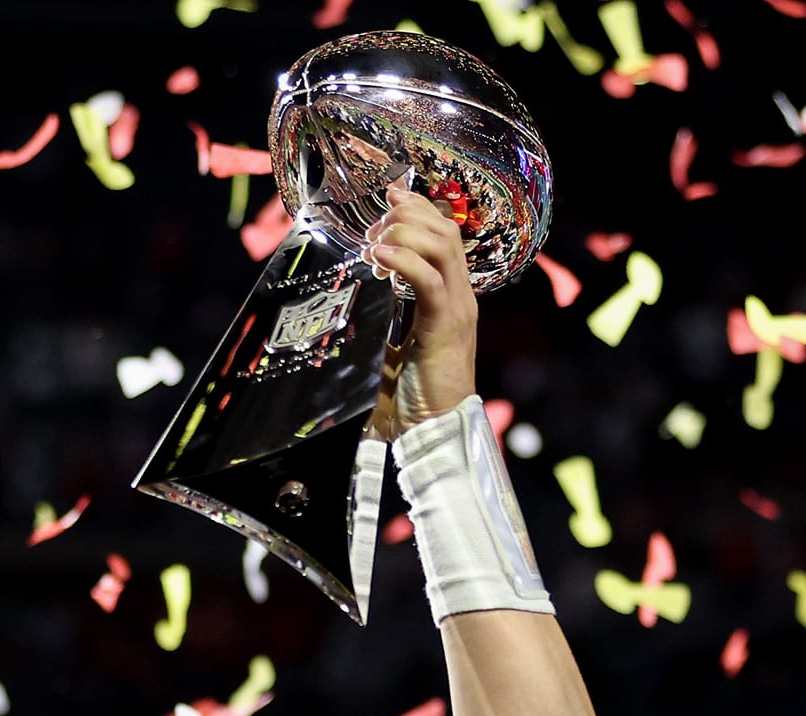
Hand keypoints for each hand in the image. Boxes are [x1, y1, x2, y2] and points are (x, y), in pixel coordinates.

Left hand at [366, 185, 479, 430]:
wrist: (434, 432)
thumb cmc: (411, 398)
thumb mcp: (390, 349)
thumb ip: (379, 322)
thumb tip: (346, 307)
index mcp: (449, 297)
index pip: (443, 236)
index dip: (417, 208)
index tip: (388, 195)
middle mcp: (459, 296)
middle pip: (445, 230)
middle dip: (408, 213)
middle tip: (376, 219)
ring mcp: (456, 308)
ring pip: (442, 245)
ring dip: (405, 232)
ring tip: (376, 238)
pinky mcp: (445, 325)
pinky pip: (430, 280)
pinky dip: (404, 261)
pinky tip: (380, 258)